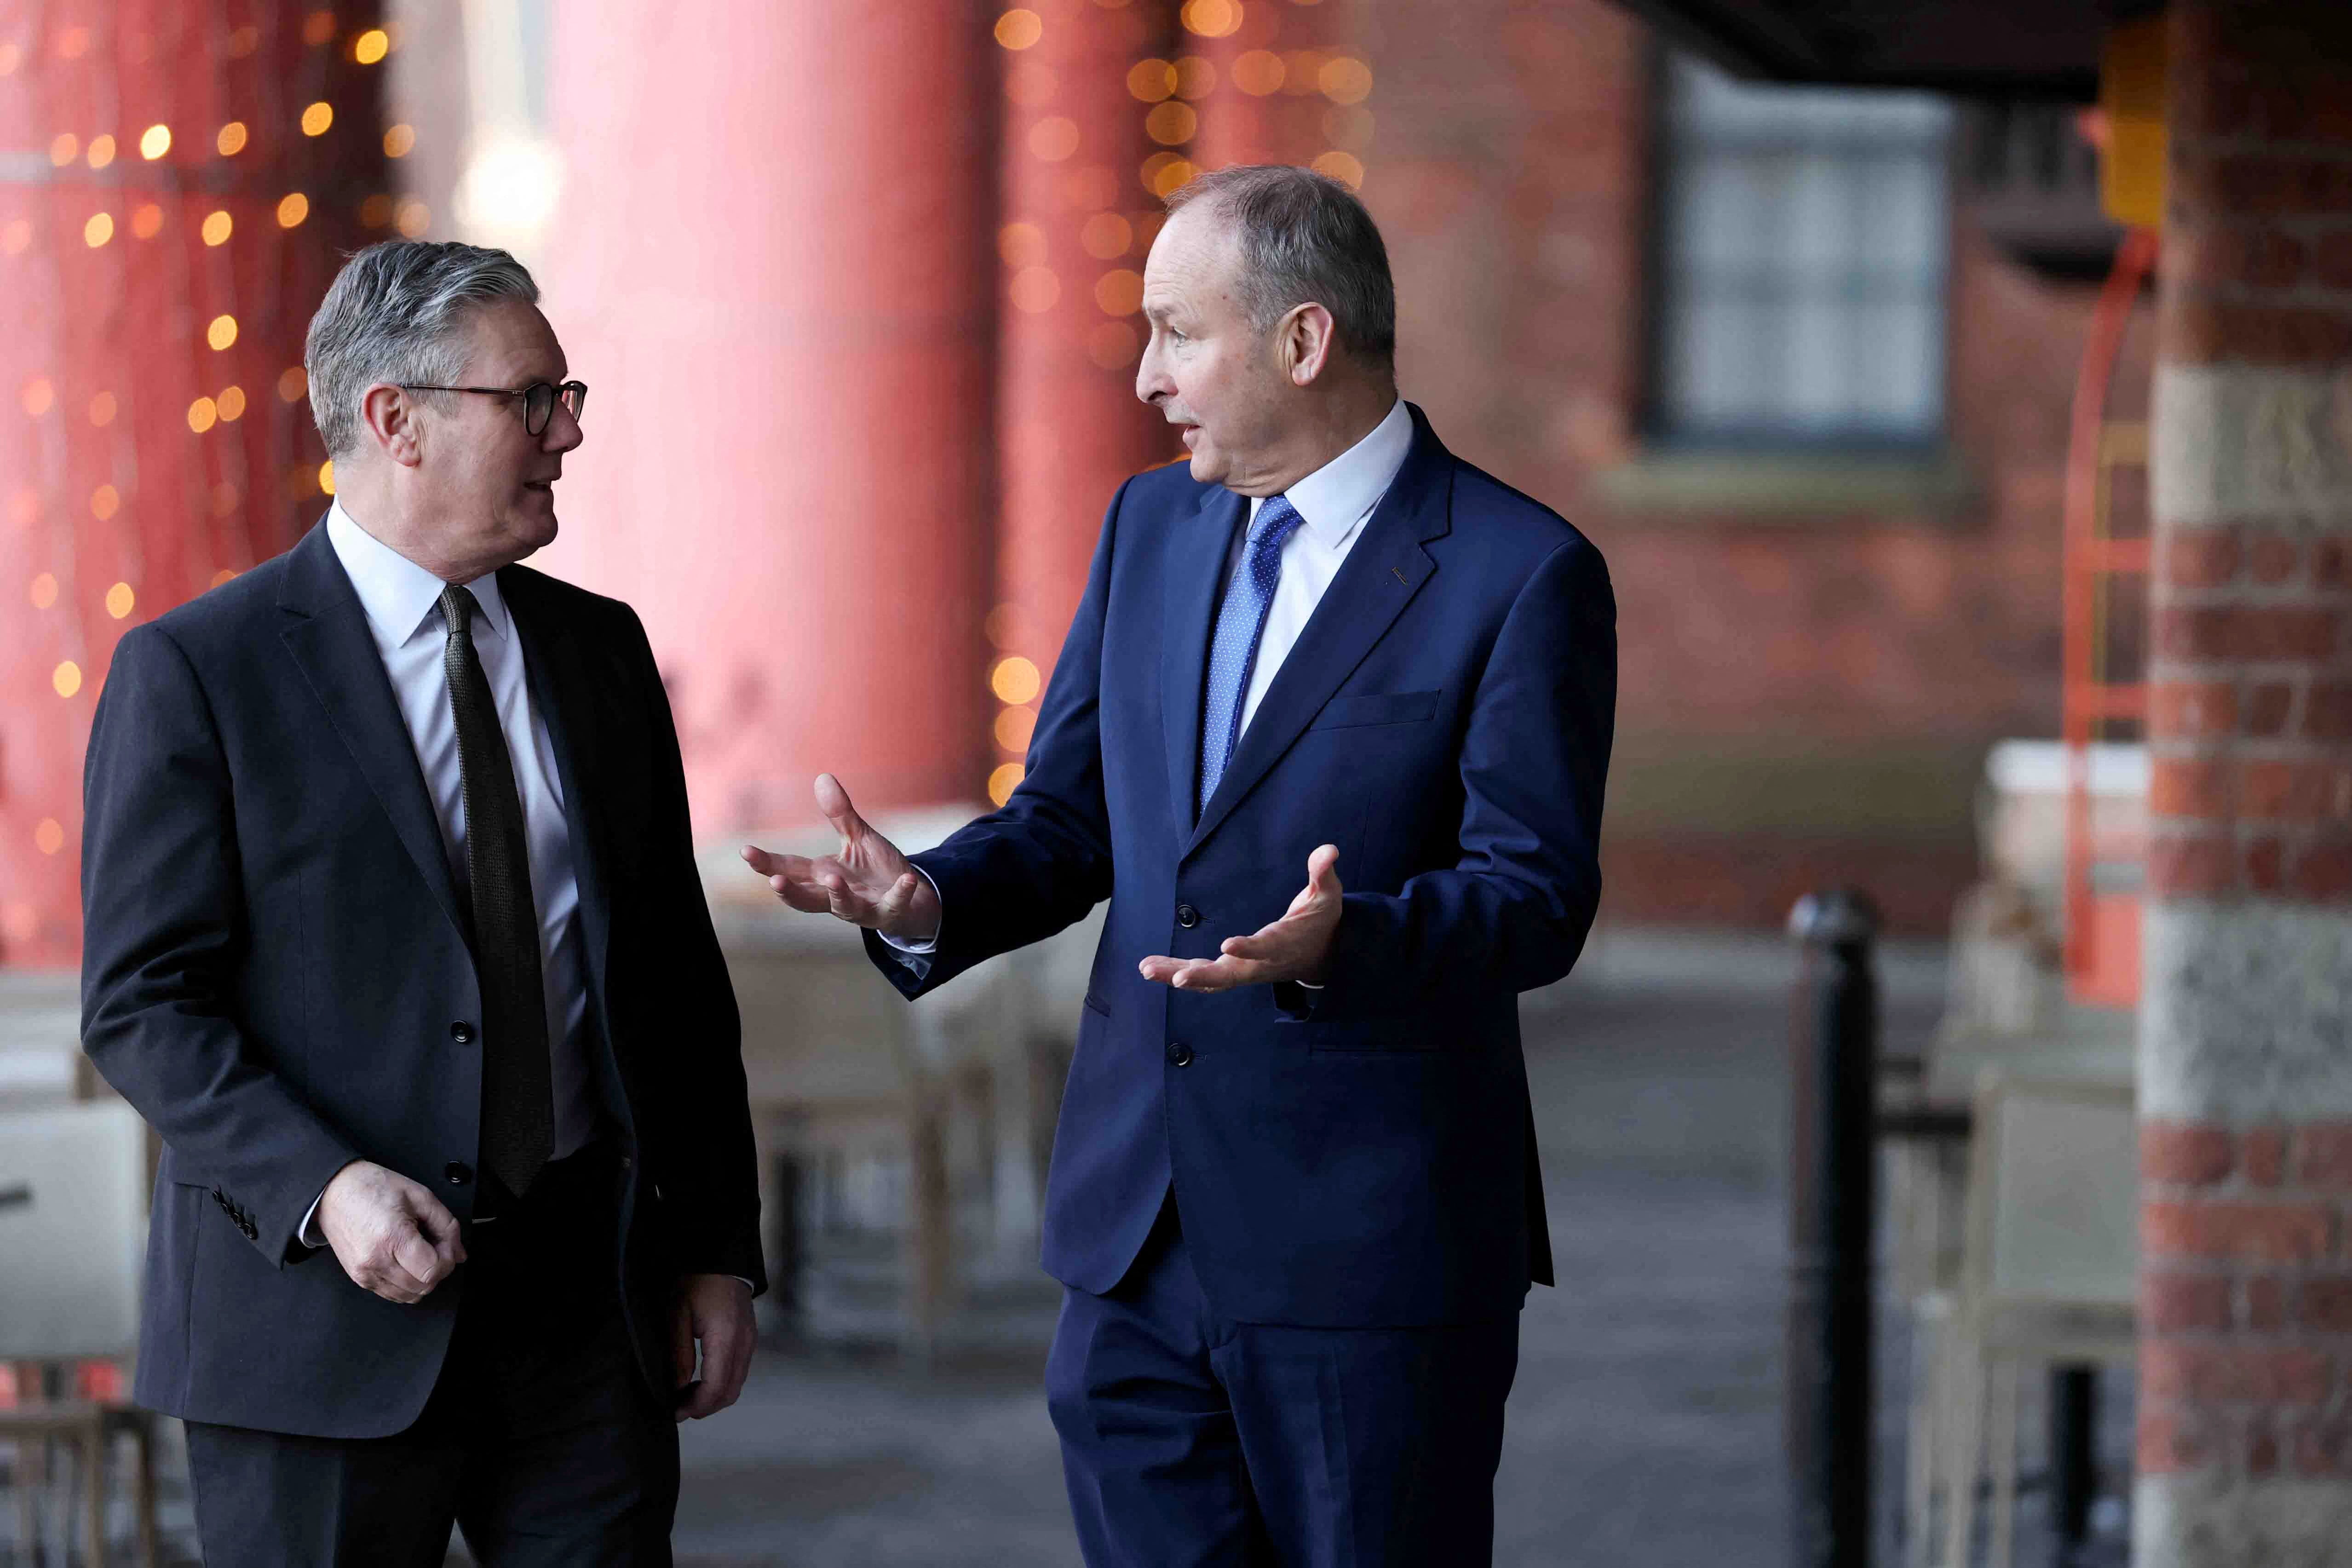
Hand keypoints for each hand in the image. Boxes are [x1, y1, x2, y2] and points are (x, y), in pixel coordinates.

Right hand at [316, 1160, 466, 1304]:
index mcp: (392, 1238)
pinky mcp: (359, 1279)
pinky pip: (392, 1294)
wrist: (335, 1191)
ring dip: (423, 1278)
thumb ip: (447, 1225)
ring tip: (418, 1252)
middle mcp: (376, 1261)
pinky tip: (405, 1261)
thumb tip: (459, 1254)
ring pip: (409, 1296)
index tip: (445, 1244)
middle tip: (434, 1245)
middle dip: (438, 1268)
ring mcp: (365, 1274)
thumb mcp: (420, 1196)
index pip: (432, 1271)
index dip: (448, 1259)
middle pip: (423, 1286)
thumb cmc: (372, 1188)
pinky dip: (406, 1283)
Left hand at [671, 1273, 755, 1420]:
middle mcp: (744, 1343)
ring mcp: (750, 1341)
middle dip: (705, 1407)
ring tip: (688, 1396)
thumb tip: (677, 1388)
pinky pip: (739, 1371)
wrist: (721, 1258)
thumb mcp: (677, 1316)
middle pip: (730, 1392)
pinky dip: (722, 1384)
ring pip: (737, 1385)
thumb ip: (679, 1355)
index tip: (676, 1411)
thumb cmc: (697, 1282)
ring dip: (714, 1397)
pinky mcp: (750, 1338)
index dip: (697, 1406)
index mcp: (726, 1338)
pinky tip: (702, 1380)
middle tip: (680, 1409)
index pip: (717, 1388)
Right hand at [742, 774, 941, 941]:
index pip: (789, 869)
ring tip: (834, 879)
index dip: (767, 863)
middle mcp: (836, 896)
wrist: (913, 899)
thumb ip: (839, 814)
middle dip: (790, 892)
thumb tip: (822, 776)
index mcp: (822, 875)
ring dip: (838, 895)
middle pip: (806, 898)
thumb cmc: (876, 871)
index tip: (746, 851)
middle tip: (775, 882)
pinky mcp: (889, 912)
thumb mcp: (857, 839)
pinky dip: (900, 893)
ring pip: (844, 908)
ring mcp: (862, 907)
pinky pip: (894, 905)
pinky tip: (908, 879)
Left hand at [1140, 845, 1341, 993]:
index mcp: (1284, 943)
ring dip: (1178, 974)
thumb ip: (1323, 872)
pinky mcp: (1233, 970)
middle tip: (1179, 977)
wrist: (1321, 955)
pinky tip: (1151, 968)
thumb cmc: (1320, 921)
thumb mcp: (1327, 894)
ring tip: (1148, 968)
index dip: (1249, 948)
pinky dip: (1177, 973)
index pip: (1266, 948)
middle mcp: (1261, 963)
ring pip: (1210, 979)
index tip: (1228, 945)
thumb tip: (1329, 849)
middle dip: (1205, 975)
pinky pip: (1203, 976)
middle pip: (1231, 974)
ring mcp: (1245, 970)